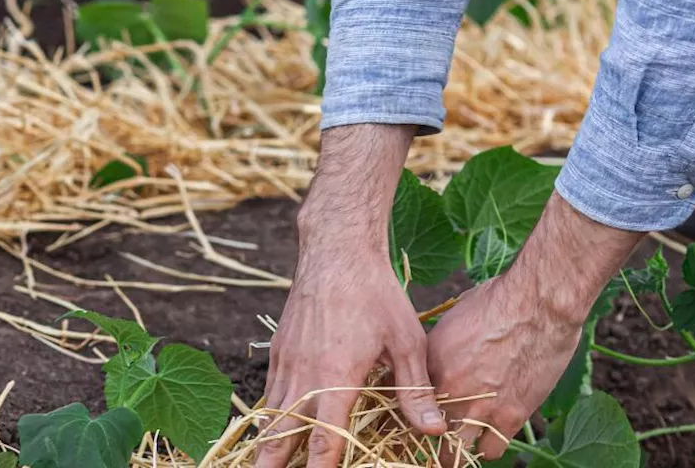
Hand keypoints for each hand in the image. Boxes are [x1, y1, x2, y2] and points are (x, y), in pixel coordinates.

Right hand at [257, 125, 446, 467]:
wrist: (335, 249)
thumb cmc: (376, 292)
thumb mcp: (405, 340)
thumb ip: (414, 389)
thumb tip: (433, 430)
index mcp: (336, 378)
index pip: (324, 439)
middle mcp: (304, 374)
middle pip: (281, 435)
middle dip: (271, 464)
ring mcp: (286, 360)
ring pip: (271, 414)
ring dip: (267, 444)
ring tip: (261, 464)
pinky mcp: (280, 348)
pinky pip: (270, 390)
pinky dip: (268, 414)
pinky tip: (271, 427)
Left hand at [427, 195, 641, 459]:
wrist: (537, 305)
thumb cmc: (497, 300)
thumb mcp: (453, 319)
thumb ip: (439, 347)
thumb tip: (436, 357)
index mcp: (428, 364)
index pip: (403, 400)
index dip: (405, 412)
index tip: (409, 417)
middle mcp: (448, 391)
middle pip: (424, 433)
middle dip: (426, 438)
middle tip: (433, 436)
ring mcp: (478, 408)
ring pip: (454, 453)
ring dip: (453, 452)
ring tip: (455, 448)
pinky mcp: (510, 418)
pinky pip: (490, 451)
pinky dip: (488, 449)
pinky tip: (488, 439)